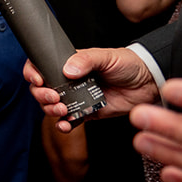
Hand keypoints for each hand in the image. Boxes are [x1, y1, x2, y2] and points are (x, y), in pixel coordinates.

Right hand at [25, 46, 158, 131]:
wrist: (149, 82)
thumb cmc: (127, 64)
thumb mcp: (105, 56)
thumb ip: (85, 60)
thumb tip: (67, 69)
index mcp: (68, 64)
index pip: (41, 65)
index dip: (33, 72)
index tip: (38, 79)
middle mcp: (69, 81)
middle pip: (41, 88)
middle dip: (41, 95)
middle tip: (54, 97)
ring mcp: (77, 97)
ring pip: (52, 105)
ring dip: (50, 109)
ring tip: (62, 109)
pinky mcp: (87, 112)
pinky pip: (70, 121)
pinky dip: (63, 124)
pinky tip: (65, 124)